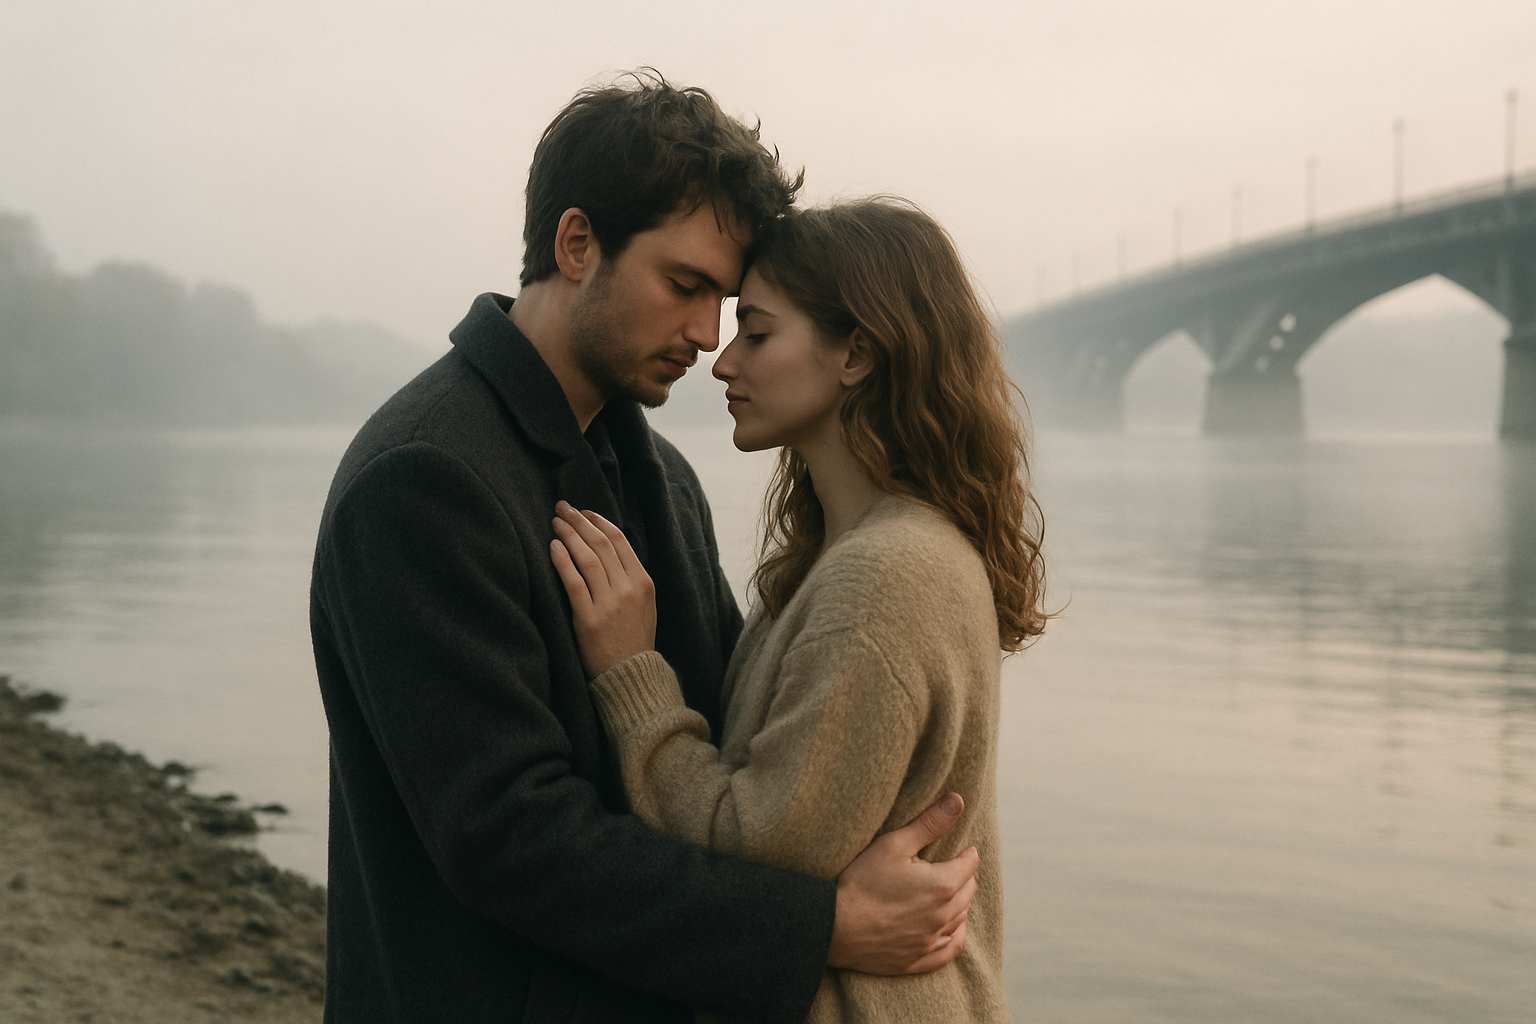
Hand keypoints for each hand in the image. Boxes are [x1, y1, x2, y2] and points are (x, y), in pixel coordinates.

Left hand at [549, 502, 656, 677]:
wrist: (631, 676)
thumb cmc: (633, 640)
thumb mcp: (644, 605)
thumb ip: (630, 578)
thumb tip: (605, 549)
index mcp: (644, 582)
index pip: (619, 540)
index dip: (598, 521)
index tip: (583, 512)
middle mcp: (628, 589)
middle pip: (601, 543)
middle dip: (579, 521)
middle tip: (562, 507)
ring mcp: (610, 604)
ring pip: (587, 558)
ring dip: (569, 535)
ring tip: (555, 522)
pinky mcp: (589, 620)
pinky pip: (574, 583)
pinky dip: (562, 561)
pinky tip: (553, 547)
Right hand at [827, 793, 978, 974]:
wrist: (835, 926)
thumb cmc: (862, 881)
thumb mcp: (894, 844)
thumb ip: (929, 823)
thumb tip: (958, 800)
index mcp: (942, 885)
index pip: (970, 864)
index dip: (965, 853)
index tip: (959, 849)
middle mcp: (943, 915)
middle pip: (969, 891)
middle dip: (963, 876)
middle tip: (948, 867)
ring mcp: (931, 940)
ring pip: (960, 918)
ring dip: (958, 903)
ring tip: (944, 892)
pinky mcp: (918, 959)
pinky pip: (949, 950)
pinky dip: (954, 937)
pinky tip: (950, 928)